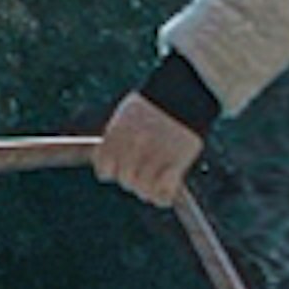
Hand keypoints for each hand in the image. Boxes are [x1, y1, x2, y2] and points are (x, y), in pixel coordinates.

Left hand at [95, 88, 207, 203]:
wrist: (184, 93)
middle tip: (143, 174)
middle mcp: (133, 147)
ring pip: (143, 191)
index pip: (104, 170)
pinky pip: (164, 194)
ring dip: (149, 190)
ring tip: (155, 182)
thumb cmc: (155, 103)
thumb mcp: (127, 114)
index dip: (112, 172)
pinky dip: (164, 196)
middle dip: (133, 181)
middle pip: (125, 181)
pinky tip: (167, 190)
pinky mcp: (176, 164)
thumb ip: (115, 138)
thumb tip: (107, 162)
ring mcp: (154, 156)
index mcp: (118, 134)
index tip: (119, 170)